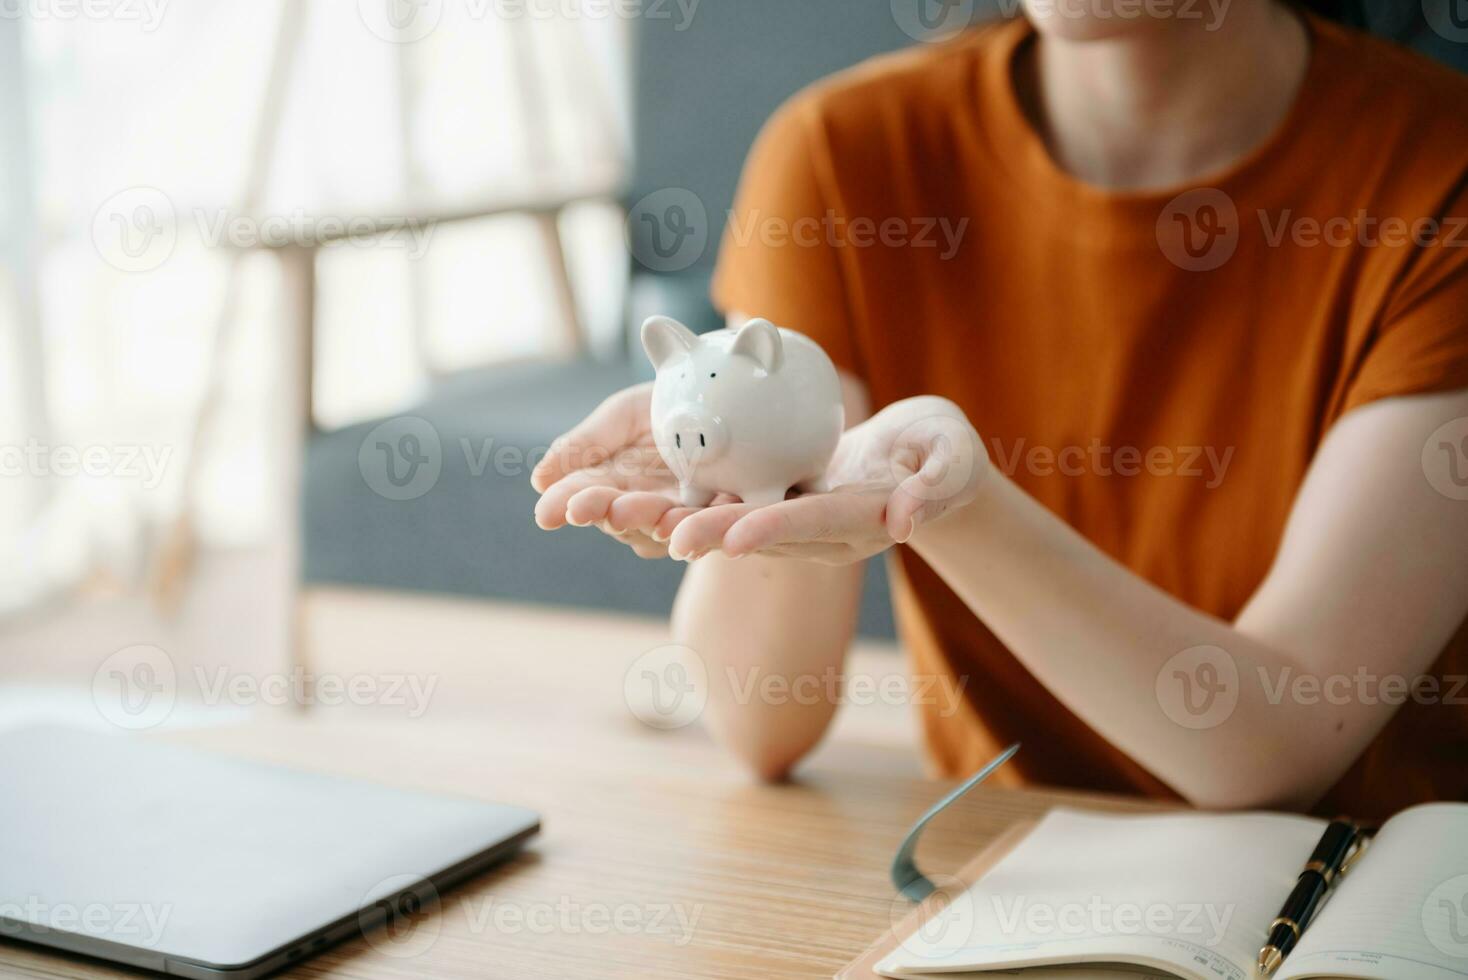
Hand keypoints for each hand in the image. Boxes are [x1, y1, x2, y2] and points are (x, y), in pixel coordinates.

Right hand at [531, 383, 733, 557]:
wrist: (732, 398)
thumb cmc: (670, 404)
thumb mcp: (623, 415)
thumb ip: (586, 443)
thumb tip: (538, 480)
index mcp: (612, 482)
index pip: (583, 495)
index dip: (564, 505)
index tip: (545, 514)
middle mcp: (642, 506)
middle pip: (617, 516)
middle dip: (600, 512)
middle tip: (580, 509)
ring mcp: (680, 515)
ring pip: (659, 527)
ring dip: (644, 520)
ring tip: (628, 510)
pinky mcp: (721, 517)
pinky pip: (710, 526)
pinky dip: (698, 524)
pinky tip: (686, 520)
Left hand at [666, 396, 988, 564]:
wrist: (929, 461)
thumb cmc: (948, 452)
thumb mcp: (954, 458)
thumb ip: (935, 485)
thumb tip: (906, 522)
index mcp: (862, 520)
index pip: (813, 523)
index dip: (772, 528)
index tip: (731, 537)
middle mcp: (822, 533)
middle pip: (760, 531)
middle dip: (709, 532)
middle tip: (659, 531)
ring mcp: (799, 523)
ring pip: (734, 523)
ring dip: (685, 521)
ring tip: (632, 517)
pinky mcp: (783, 506)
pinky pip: (732, 506)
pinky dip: (691, 502)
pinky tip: (647, 497)